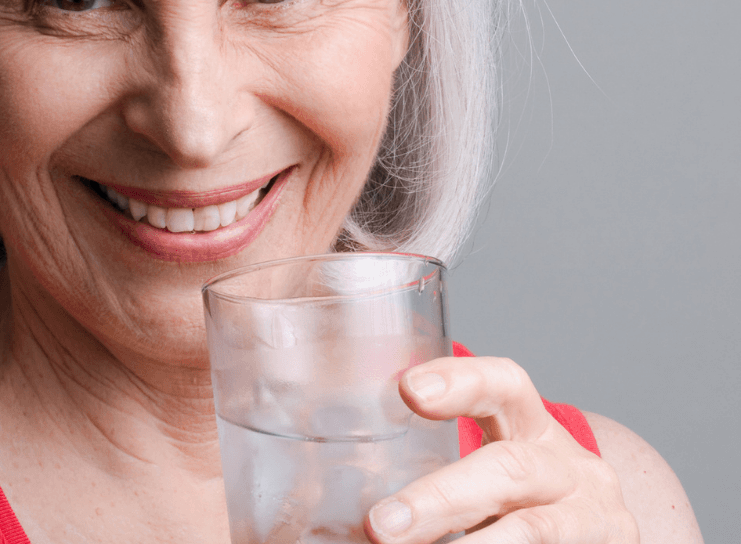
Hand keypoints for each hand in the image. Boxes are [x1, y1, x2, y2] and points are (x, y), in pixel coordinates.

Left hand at [364, 356, 639, 543]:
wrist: (590, 541)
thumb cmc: (510, 501)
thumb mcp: (488, 471)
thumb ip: (427, 464)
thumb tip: (316, 491)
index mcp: (533, 428)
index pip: (505, 384)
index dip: (461, 381)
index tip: (407, 389)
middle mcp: (570, 469)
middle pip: (510, 469)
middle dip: (440, 500)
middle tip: (380, 525)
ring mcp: (593, 521)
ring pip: (532, 532)